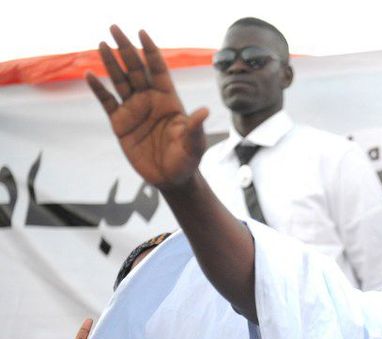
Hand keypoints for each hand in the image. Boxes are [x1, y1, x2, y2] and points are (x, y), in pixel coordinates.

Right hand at [86, 25, 208, 190]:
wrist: (172, 178)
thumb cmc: (187, 159)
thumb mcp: (194, 144)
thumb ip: (195, 127)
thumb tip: (204, 112)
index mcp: (169, 99)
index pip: (158, 69)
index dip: (150, 51)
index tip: (142, 33)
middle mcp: (150, 100)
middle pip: (136, 69)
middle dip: (126, 48)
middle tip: (114, 27)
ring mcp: (134, 110)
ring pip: (120, 81)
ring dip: (111, 63)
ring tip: (101, 44)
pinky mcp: (121, 124)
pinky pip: (107, 102)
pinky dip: (98, 89)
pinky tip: (89, 74)